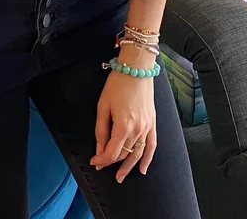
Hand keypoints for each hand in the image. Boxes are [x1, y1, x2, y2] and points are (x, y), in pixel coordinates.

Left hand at [90, 67, 156, 181]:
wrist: (136, 69)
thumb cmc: (117, 84)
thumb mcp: (103, 106)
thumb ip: (101, 130)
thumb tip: (99, 149)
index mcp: (123, 126)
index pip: (111, 152)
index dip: (101, 159)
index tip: (94, 161)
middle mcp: (137, 130)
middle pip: (123, 153)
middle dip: (111, 161)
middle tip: (101, 164)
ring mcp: (147, 127)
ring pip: (137, 154)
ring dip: (128, 166)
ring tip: (120, 177)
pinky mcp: (153, 123)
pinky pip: (152, 146)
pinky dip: (148, 159)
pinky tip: (143, 169)